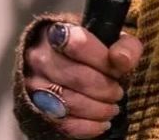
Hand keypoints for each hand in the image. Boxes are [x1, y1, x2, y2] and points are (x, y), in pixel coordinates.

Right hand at [24, 21, 142, 138]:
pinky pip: (61, 123)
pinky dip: (86, 127)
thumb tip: (123, 61)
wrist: (58, 60)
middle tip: (118, 94)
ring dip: (97, 110)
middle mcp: (40, 57)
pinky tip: (102, 124)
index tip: (118, 70)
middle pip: (77, 77)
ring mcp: (33, 84)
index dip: (104, 60)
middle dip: (105, 89)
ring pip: (69, 102)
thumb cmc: (90, 48)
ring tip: (112, 109)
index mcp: (59, 32)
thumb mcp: (111, 37)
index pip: (80, 44)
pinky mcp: (34, 108)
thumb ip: (124, 45)